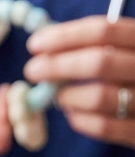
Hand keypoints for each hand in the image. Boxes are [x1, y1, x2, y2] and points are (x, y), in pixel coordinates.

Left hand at [24, 15, 134, 147]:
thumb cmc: (133, 72)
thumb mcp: (125, 50)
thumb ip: (94, 46)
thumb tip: (43, 47)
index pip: (103, 30)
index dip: (64, 36)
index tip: (35, 44)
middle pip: (98, 62)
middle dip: (56, 66)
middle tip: (32, 70)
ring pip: (99, 96)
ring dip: (66, 96)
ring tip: (56, 95)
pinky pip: (104, 126)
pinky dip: (79, 119)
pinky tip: (73, 113)